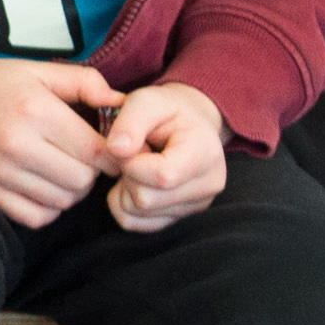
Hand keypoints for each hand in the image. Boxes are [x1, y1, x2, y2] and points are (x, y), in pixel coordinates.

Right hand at [0, 37, 127, 227]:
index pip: (96, 151)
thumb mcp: (39, 72)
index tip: (111, 148)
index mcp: (34, 111)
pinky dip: (48, 207)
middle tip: (84, 158)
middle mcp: (15, 145)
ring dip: (71, 190)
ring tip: (63, 169)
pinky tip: (44, 185)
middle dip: (91, 172)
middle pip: (82, 181)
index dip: (114, 154)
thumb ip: (85, 82)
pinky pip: (37, 216)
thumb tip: (123, 104)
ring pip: (63, 201)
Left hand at [101, 83, 227, 232]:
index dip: (131, 163)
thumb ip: (131, 121)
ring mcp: (196, 205)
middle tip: (134, 154)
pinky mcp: (180, 218)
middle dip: (126, 175)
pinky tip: (135, 182)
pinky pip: (135, 223)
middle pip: (146, 199)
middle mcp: (208, 185)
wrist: (188, 125)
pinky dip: (124, 204)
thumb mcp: (148, 101)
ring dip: (124, 189)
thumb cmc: (166, 111)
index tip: (129, 144)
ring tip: (138, 165)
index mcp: (205, 154)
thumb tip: (116, 149)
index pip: (162, 176)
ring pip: (137, 213)